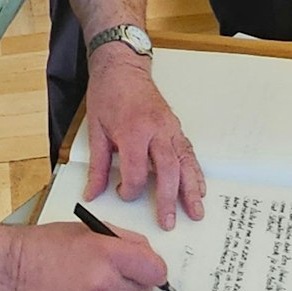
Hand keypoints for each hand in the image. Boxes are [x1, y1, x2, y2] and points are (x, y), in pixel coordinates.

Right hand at [7, 222, 166, 290]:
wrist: (15, 270)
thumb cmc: (47, 246)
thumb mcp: (90, 230)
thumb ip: (123, 241)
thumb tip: (146, 254)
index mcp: (108, 254)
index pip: (154, 269)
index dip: (155, 269)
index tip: (151, 268)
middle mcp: (105, 282)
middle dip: (137, 282)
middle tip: (119, 271)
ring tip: (95, 280)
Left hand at [82, 49, 205, 229]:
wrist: (122, 68)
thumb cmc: (107, 95)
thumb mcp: (95, 129)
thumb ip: (97, 166)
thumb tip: (92, 193)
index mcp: (133, 131)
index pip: (137, 171)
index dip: (130, 189)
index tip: (123, 194)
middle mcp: (156, 130)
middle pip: (167, 170)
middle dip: (169, 199)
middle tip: (168, 222)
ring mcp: (169, 128)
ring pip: (185, 162)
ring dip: (192, 189)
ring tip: (196, 212)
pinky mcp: (176, 127)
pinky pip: (189, 152)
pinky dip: (195, 172)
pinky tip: (200, 188)